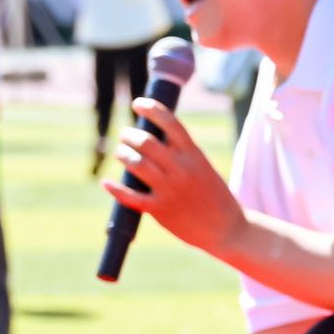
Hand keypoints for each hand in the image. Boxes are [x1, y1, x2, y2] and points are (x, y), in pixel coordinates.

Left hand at [103, 97, 242, 255]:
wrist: (227, 229)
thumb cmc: (215, 197)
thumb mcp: (203, 168)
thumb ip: (181, 155)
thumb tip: (152, 140)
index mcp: (194, 155)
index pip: (170, 123)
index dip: (151, 108)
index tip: (138, 103)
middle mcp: (181, 169)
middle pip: (146, 142)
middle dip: (129, 135)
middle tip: (125, 135)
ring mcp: (169, 189)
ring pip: (135, 164)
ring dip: (122, 154)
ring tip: (121, 153)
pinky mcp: (160, 209)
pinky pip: (130, 196)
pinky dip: (115, 188)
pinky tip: (106, 182)